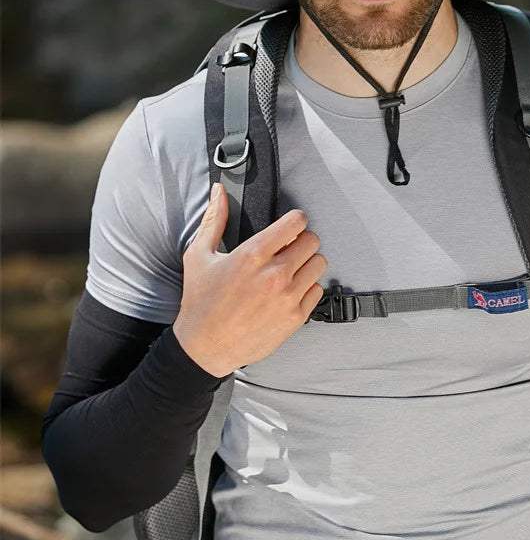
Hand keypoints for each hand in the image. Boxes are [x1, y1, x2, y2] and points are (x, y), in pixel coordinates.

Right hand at [172, 184, 326, 375]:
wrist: (204, 348)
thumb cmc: (201, 302)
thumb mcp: (199, 255)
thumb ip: (213, 219)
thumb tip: (218, 191)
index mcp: (253, 254)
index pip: (296, 222)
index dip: (294, 220)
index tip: (288, 227)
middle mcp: (275, 274)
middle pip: (313, 241)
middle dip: (301, 241)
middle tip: (288, 250)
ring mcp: (288, 297)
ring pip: (319, 264)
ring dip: (306, 264)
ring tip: (289, 271)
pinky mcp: (295, 318)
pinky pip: (317, 291)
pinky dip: (307, 289)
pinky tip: (288, 292)